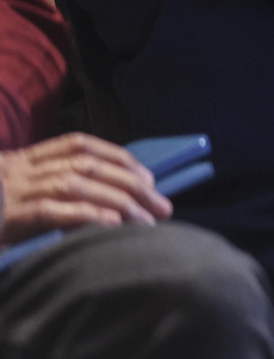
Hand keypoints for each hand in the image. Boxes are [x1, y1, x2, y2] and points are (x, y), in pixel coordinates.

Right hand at [0, 133, 172, 241]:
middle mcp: (20, 169)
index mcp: (22, 160)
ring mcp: (13, 190)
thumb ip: (49, 192)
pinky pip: (52, 211)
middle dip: (130, 183)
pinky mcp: (8, 215)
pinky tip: (111, 225)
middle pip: (87, 166)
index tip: (147, 176)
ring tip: (145, 220)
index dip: (117, 157)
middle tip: (162, 205)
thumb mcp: (14, 195)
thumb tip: (103, 202)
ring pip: (76, 185)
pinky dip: (86, 215)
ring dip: (117, 201)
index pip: (79, 146)